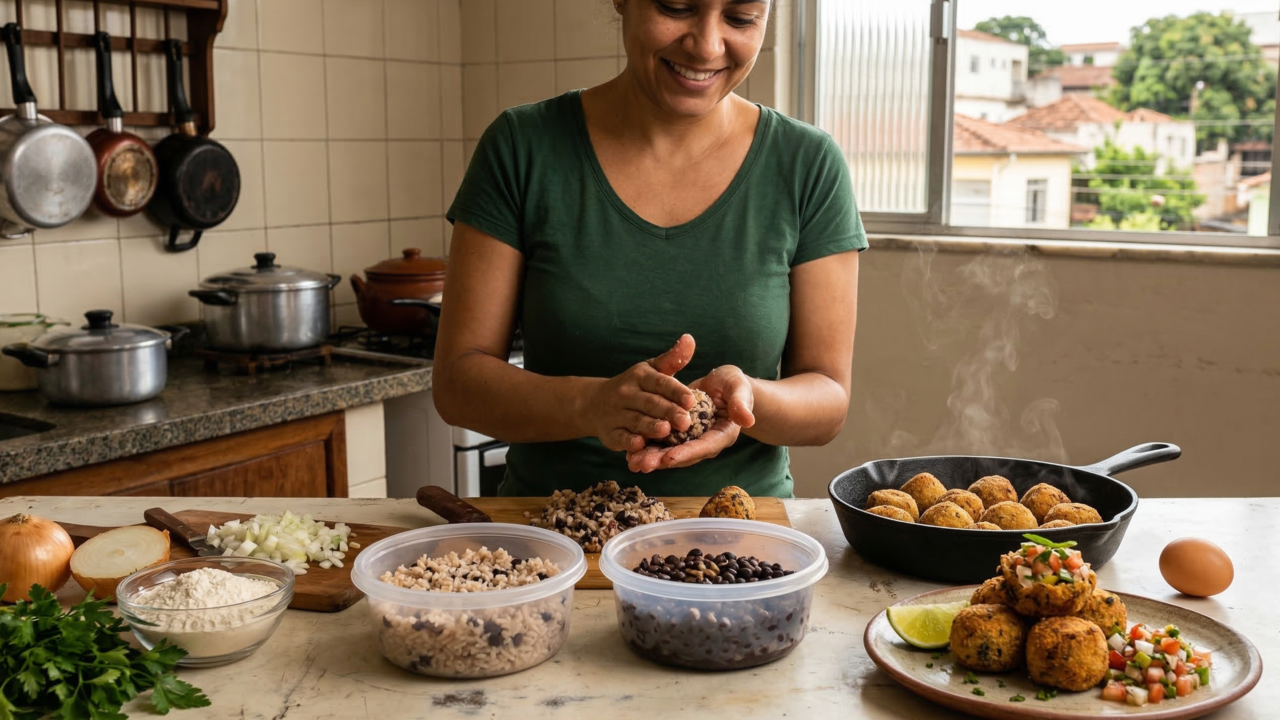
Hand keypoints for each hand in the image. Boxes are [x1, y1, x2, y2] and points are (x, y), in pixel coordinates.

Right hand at [584, 334, 697, 452]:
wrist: (594, 403)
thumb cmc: (635, 386)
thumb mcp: (652, 370)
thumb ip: (673, 358)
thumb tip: (689, 339)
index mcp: (640, 376)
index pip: (660, 382)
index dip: (675, 391)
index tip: (691, 399)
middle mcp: (627, 393)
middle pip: (650, 403)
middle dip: (667, 411)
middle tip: (686, 421)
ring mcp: (616, 413)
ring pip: (635, 420)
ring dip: (650, 426)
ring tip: (666, 431)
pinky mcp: (610, 433)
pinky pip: (620, 437)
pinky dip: (629, 442)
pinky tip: (640, 445)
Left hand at [626, 365, 756, 472]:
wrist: (722, 385)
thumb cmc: (733, 385)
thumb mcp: (739, 388)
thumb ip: (741, 403)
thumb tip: (747, 419)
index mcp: (721, 434)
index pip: (704, 447)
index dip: (687, 453)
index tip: (670, 458)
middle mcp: (705, 442)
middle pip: (683, 455)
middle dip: (662, 460)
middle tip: (642, 464)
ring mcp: (690, 440)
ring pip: (669, 452)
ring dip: (651, 458)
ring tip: (632, 462)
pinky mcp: (678, 435)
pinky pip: (661, 443)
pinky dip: (647, 447)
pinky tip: (629, 451)